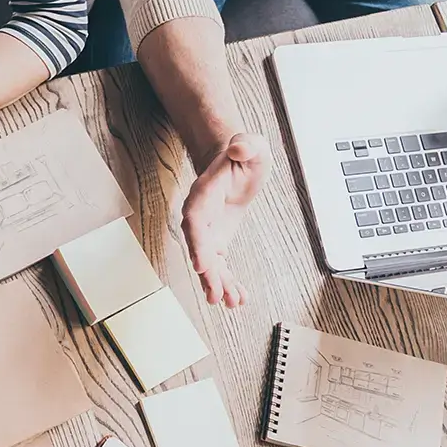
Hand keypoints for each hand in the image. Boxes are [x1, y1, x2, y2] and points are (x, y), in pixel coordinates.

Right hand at [182, 133, 271, 307]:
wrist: (235, 164)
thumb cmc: (243, 152)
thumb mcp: (251, 143)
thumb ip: (246, 144)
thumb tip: (239, 150)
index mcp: (205, 191)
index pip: (195, 218)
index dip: (197, 242)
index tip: (201, 264)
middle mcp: (200, 214)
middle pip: (198, 247)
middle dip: (206, 273)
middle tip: (215, 294)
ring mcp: (207, 230)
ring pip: (208, 261)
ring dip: (217, 283)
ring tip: (229, 303)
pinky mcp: (216, 241)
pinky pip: (219, 265)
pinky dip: (227, 282)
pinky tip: (237, 298)